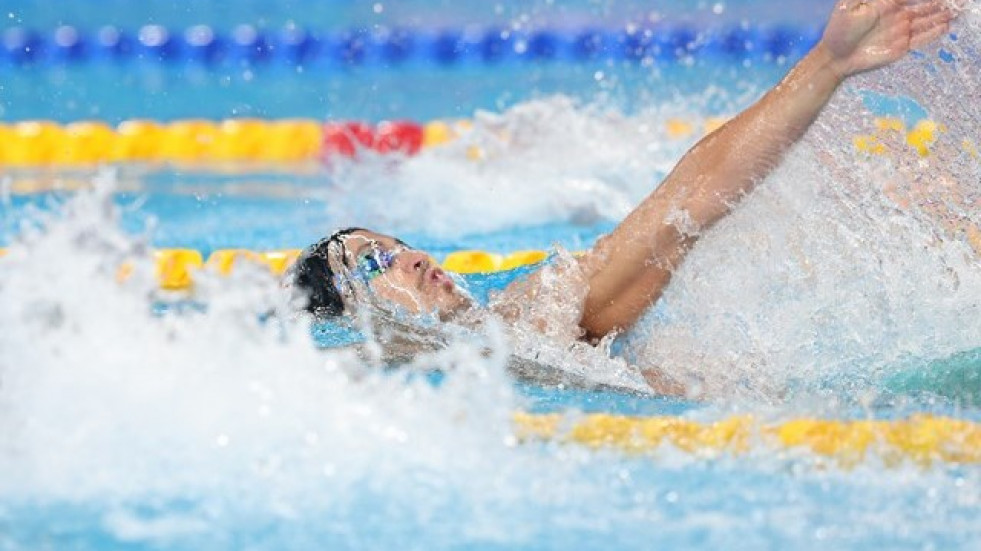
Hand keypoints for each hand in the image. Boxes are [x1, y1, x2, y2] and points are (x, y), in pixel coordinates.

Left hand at [820, 0, 955, 77]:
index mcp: (886, 3)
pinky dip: (934, 33)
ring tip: (955, 11)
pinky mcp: (900, 47)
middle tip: (954, 1)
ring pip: (926, 21)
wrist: (836, 57)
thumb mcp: (850, 4)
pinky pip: (921, 39)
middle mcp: (897, 15)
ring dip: (940, 16)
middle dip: (937, 3)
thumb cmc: (839, 29)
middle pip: (923, 6)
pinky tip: (946, 27)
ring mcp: (900, 31)